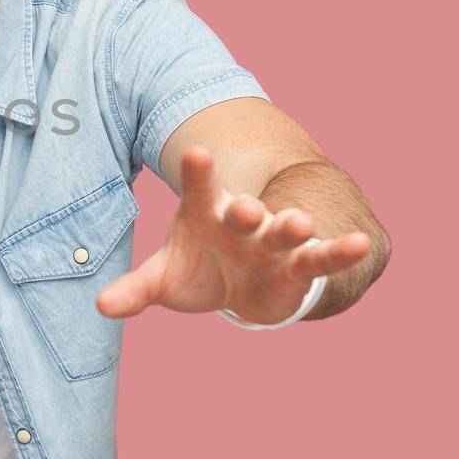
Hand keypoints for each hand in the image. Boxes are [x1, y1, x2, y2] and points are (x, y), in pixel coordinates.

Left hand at [94, 146, 370, 323]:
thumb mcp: (166, 280)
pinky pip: (319, 259)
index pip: (199, 189)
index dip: (198, 173)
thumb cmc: (199, 271)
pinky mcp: (298, 267)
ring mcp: (271, 241)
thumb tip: (101, 306)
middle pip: (243, 211)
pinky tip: (358, 242)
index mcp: (206, 213)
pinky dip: (338, 252)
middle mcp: (242, 221)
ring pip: (283, 231)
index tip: (196, 153)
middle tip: (244, 207)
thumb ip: (136, 289)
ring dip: (291, 228)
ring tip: (298, 223)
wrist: (239, 290)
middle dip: (245, 210)